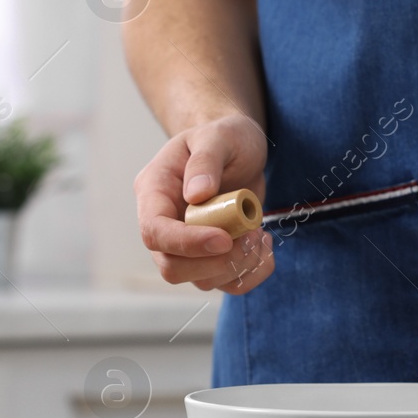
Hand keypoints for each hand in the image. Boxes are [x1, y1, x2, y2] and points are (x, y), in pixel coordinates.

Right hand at [135, 113, 274, 292]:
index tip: (224, 238)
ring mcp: (187, 244)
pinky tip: (264, 244)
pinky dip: (251, 273)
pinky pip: (227, 282)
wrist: (239, 148)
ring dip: (237, 266)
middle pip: (172, 266)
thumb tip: (196, 193)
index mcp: (154, 191)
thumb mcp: (218, 136)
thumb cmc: (225, 137)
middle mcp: (165, 223)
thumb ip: (207, 160)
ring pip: (201, 280)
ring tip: (260, 235)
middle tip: (250, 236)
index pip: (155, 231)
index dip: (186, 243)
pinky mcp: (211, 256)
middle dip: (215, 261)